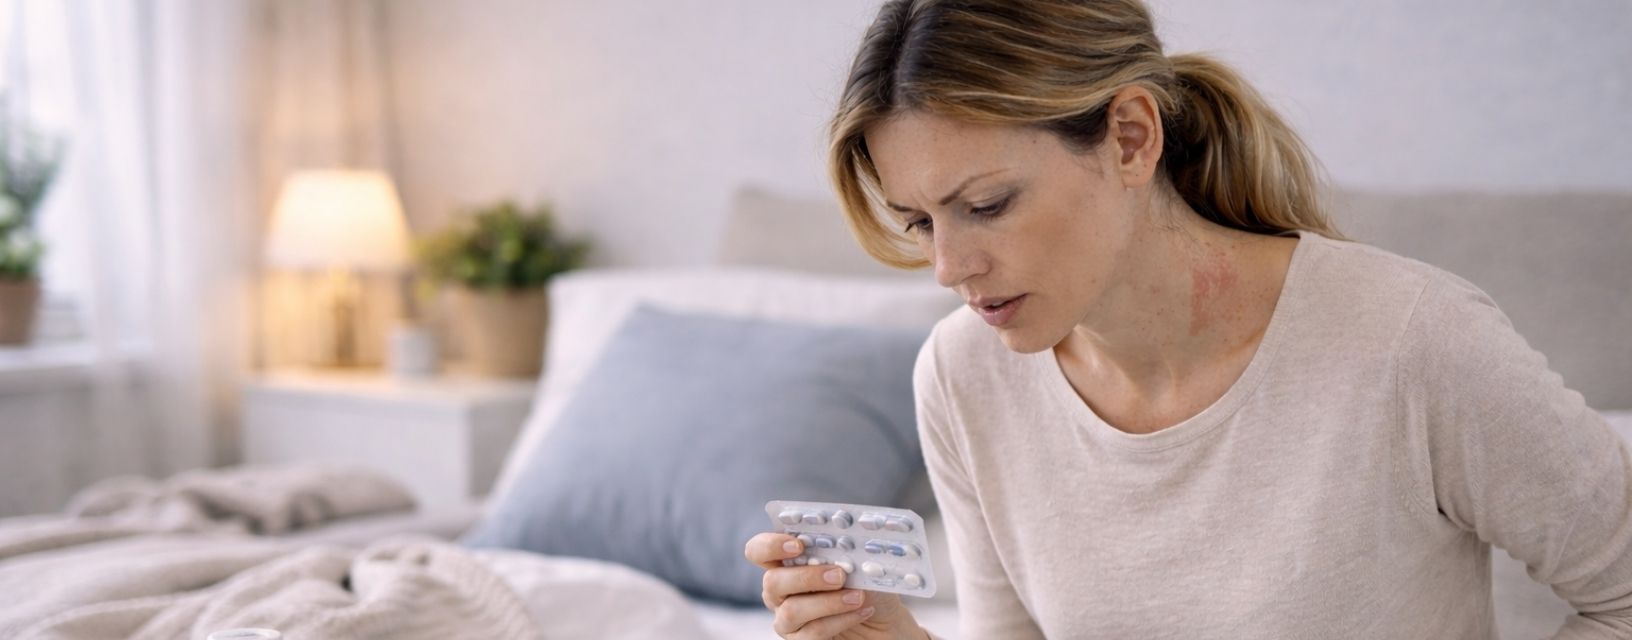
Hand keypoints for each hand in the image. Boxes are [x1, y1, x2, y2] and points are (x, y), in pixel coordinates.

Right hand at [745, 531, 925, 639]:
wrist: (886, 624)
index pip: (759, 551)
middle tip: (839, 575)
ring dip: (828, 602)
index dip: (771, 545)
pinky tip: (862, 612)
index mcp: (786, 564)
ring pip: (791, 611)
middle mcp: (781, 593)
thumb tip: (843, 544)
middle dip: (807, 576)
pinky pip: (812, 633)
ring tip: (858, 597)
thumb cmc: (869, 589)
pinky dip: (840, 620)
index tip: (799, 545)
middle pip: (772, 582)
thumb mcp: (861, 564)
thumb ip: (847, 552)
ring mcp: (788, 621)